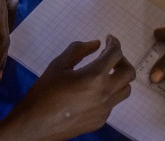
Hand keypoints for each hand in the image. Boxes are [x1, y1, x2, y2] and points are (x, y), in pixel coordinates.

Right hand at [0, 37, 134, 140]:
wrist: (35, 126)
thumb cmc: (44, 93)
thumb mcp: (58, 65)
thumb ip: (78, 50)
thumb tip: (96, 44)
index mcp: (95, 76)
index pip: (115, 54)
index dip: (114, 43)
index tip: (109, 39)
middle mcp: (105, 93)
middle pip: (129, 72)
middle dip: (122, 61)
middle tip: (109, 57)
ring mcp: (105, 109)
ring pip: (125, 89)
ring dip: (119, 78)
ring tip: (104, 74)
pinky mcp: (101, 120)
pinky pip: (113, 103)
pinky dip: (109, 93)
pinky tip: (92, 92)